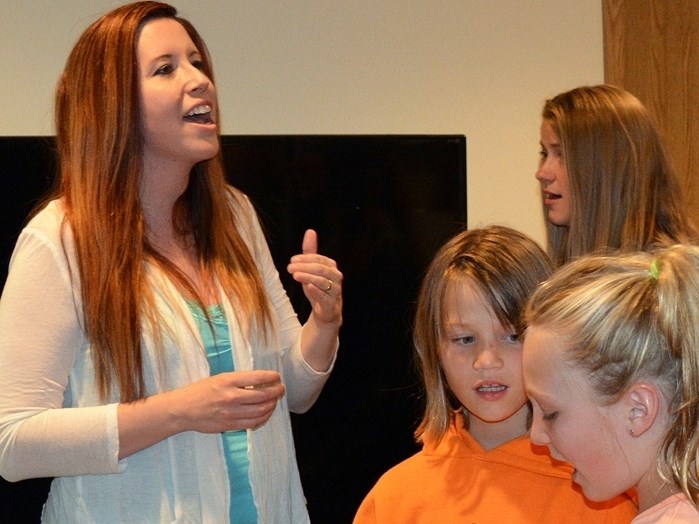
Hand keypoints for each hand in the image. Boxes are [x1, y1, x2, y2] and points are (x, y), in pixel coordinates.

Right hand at [170, 370, 284, 432]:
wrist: (183, 409)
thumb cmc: (200, 391)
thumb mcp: (219, 378)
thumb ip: (239, 380)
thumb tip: (261, 381)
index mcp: (228, 380)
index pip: (258, 378)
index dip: (272, 377)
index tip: (277, 377)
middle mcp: (231, 396)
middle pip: (263, 395)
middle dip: (276, 392)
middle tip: (280, 389)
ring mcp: (231, 412)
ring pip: (261, 410)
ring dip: (272, 405)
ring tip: (274, 400)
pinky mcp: (230, 425)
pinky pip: (253, 423)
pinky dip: (263, 418)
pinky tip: (265, 413)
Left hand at [286, 229, 342, 325]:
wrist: (326, 312)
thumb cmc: (318, 288)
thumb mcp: (312, 269)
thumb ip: (310, 252)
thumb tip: (310, 231)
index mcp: (331, 267)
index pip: (319, 259)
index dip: (305, 258)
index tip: (292, 260)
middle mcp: (336, 277)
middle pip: (321, 269)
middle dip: (305, 267)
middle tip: (290, 267)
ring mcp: (335, 291)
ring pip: (323, 282)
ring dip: (308, 277)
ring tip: (295, 275)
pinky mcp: (331, 304)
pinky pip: (325, 297)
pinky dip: (316, 291)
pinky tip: (307, 286)